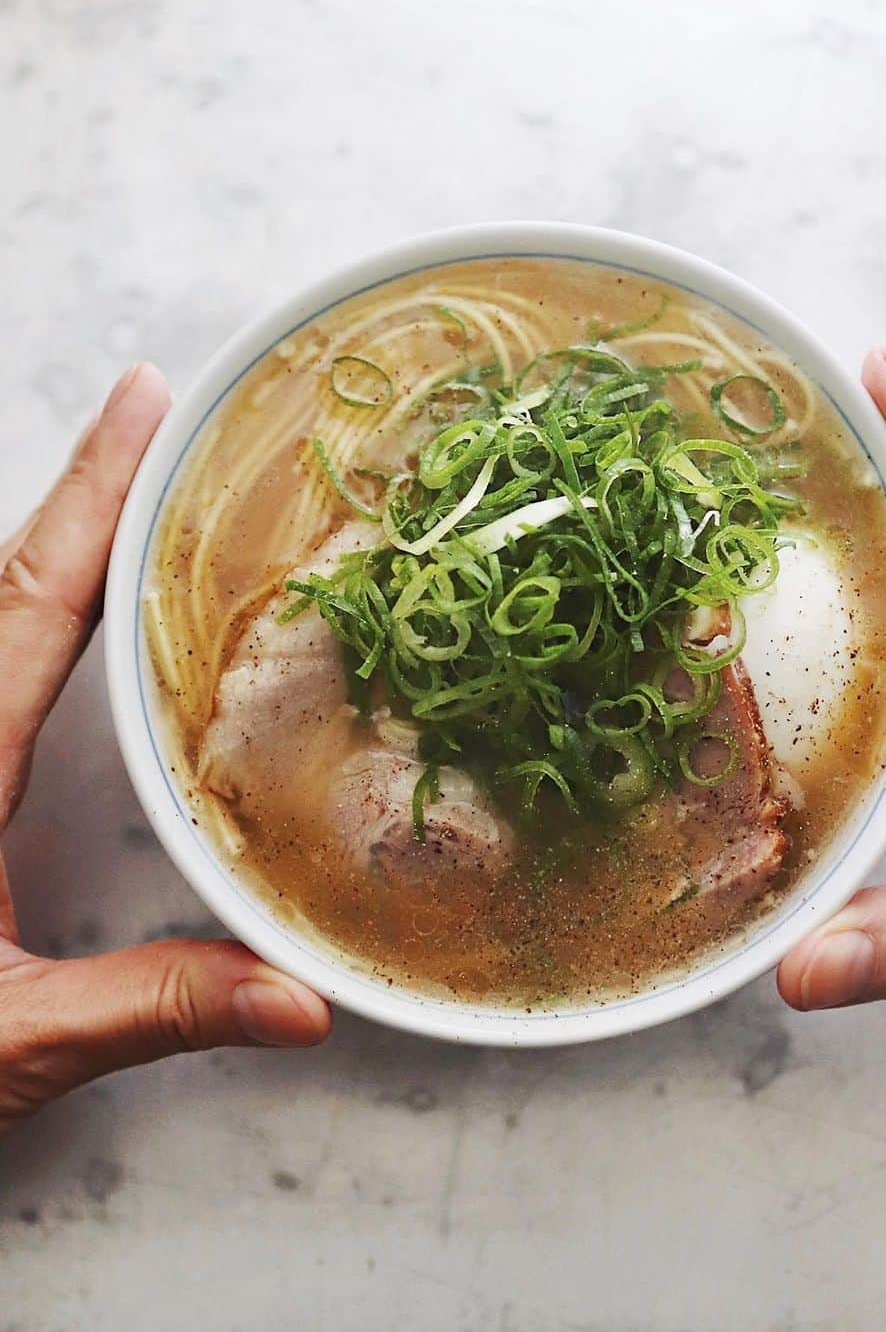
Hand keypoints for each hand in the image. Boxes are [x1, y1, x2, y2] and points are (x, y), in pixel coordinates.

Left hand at [0, 365, 330, 1134]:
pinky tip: (81, 608)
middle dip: (84, 490)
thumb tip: (299, 1000)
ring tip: (137, 486)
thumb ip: (153, 1007)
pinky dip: (40, 607)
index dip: (95, 495)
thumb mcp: (14, 1042)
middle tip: (156, 411)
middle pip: (10, 582)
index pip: (31, 602)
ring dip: (59, 545)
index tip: (145, 401)